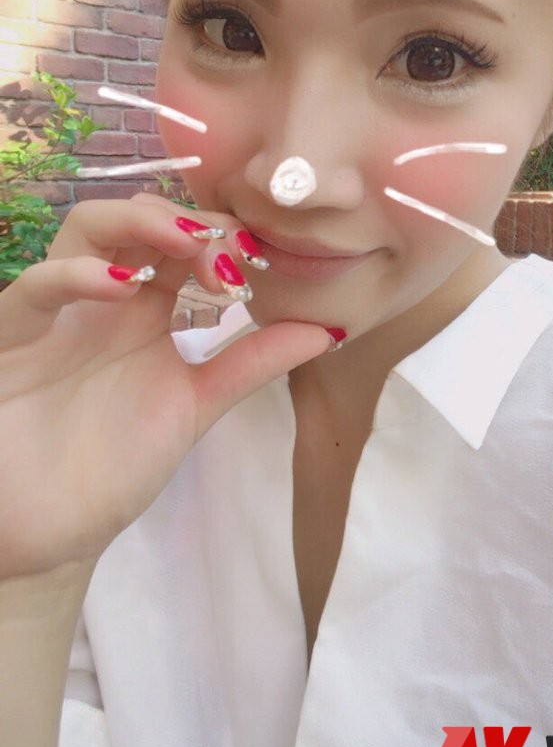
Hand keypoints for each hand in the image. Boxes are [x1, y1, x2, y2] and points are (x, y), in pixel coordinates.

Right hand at [0, 192, 331, 580]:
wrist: (46, 528)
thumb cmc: (111, 463)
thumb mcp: (193, 406)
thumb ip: (250, 364)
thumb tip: (328, 329)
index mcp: (145, 309)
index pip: (184, 239)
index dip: (224, 235)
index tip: (263, 262)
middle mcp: (102, 296)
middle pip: (138, 217)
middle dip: (189, 220)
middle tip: (232, 255)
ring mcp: (58, 310)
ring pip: (87, 226)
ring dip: (141, 221)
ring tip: (187, 245)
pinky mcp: (13, 335)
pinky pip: (37, 286)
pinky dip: (78, 274)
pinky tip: (124, 288)